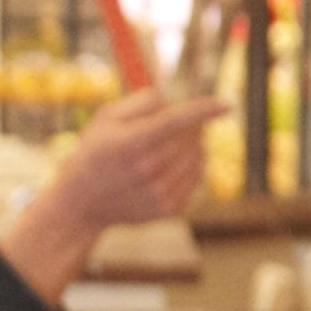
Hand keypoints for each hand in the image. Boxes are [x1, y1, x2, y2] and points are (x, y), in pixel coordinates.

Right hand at [50, 91, 231, 232]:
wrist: (83, 203)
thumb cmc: (95, 152)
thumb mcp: (106, 119)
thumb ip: (140, 103)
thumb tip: (171, 99)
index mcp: (130, 143)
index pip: (175, 122)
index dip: (203, 110)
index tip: (227, 103)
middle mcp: (147, 170)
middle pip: (190, 138)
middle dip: (192, 125)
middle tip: (177, 123)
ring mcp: (159, 194)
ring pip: (198, 158)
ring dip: (193, 145)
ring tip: (173, 142)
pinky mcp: (169, 211)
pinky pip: (196, 179)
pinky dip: (192, 165)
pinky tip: (174, 162)